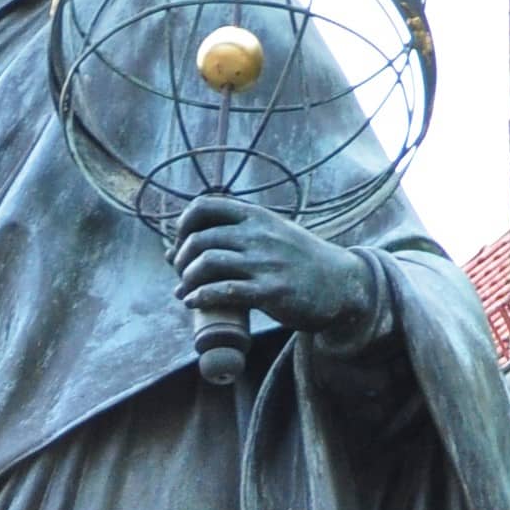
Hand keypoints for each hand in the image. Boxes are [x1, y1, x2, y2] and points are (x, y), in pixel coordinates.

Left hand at [166, 198, 380, 349]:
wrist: (341, 284)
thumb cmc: (298, 261)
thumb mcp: (267, 236)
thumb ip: (227, 238)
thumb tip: (168, 251)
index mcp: (256, 216)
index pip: (203, 206)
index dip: (183, 226)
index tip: (181, 246)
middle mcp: (259, 234)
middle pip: (200, 238)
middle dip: (181, 259)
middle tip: (181, 275)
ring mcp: (265, 262)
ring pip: (208, 263)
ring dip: (187, 279)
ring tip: (185, 291)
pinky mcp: (271, 291)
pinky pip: (224, 291)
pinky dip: (200, 297)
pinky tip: (192, 303)